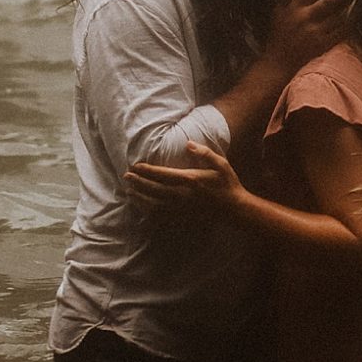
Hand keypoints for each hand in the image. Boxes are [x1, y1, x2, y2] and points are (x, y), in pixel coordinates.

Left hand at [125, 139, 245, 220]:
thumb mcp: (220, 163)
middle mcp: (183, 196)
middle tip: (126, 176)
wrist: (234, 209)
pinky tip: (143, 209)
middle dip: (139, 183)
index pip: (163, 175)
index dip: (147, 171)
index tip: (135, 166)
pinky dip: (150, 213)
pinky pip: (162, 217)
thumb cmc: (227, 184)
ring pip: (155, 205)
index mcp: (191, 180)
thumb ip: (203, 152)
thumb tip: (187, 143)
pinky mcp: (183, 218)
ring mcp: (182, 209)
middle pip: (154, 190)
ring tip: (129, 192)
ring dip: (140, 198)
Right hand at [267, 0, 352, 74]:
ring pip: (338, 17)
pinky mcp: (323, 45)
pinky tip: (359, 18)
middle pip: (328, 2)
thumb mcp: (276, 11)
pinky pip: (341, 33)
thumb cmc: (278, 34)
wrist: (278, 62)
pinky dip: (350, 25)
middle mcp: (306, 19)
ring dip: (351, 7)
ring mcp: (316, 33)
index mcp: (295, 8)